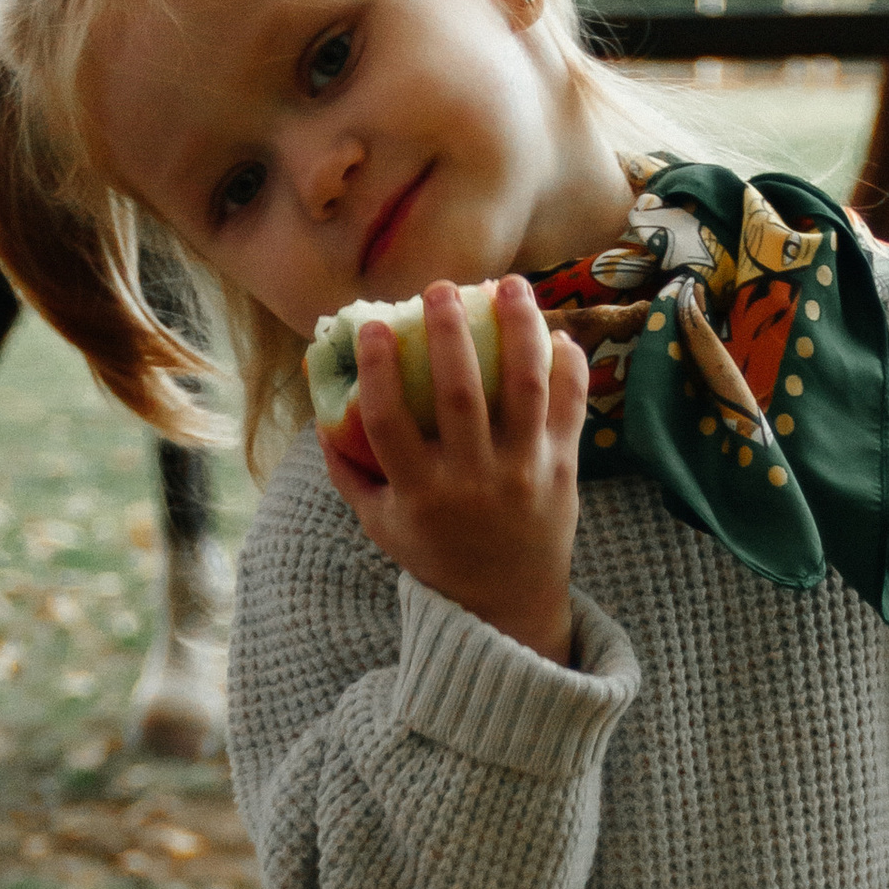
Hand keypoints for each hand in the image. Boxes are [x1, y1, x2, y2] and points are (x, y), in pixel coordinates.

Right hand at [323, 274, 589, 662]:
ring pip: (524, 387)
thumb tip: (319, 413)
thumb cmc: (435, 555)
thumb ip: (349, 473)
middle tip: (439, 289)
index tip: (371, 326)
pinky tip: (556, 333)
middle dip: (449, 333)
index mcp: (420, 494)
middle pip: (460, 394)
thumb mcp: (381, 524)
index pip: (389, 422)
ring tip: (509, 284)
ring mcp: (522, 473)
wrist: (505, 604)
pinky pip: (569, 406)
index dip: (376, 370)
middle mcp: (472, 481)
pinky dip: (567, 365)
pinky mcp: (562, 469)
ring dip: (519, 328)